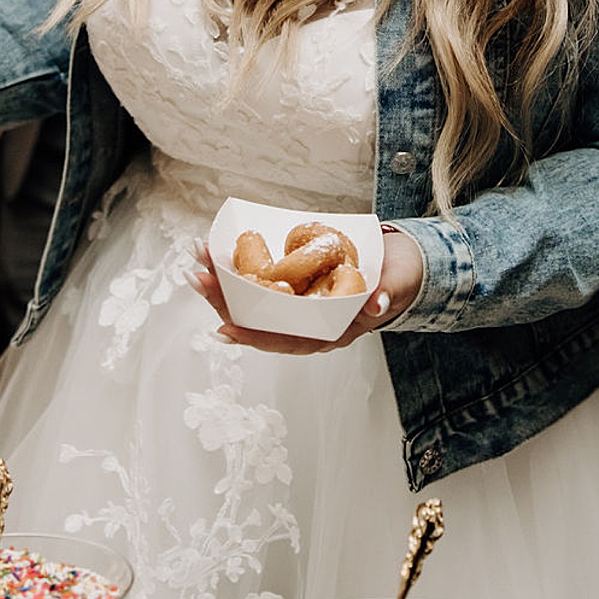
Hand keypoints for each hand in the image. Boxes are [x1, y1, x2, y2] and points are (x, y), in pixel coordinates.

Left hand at [190, 228, 426, 351]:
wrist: (401, 264)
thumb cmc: (399, 278)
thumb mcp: (398, 284)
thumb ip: (388, 294)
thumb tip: (376, 303)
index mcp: (332, 332)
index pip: (289, 341)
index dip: (256, 337)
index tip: (225, 328)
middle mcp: (310, 324)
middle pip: (261, 322)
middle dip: (225, 302)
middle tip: (198, 279)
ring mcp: (300, 306)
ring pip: (255, 302)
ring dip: (224, 284)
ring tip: (197, 262)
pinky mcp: (295, 284)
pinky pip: (261, 282)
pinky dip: (238, 270)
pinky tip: (216, 257)